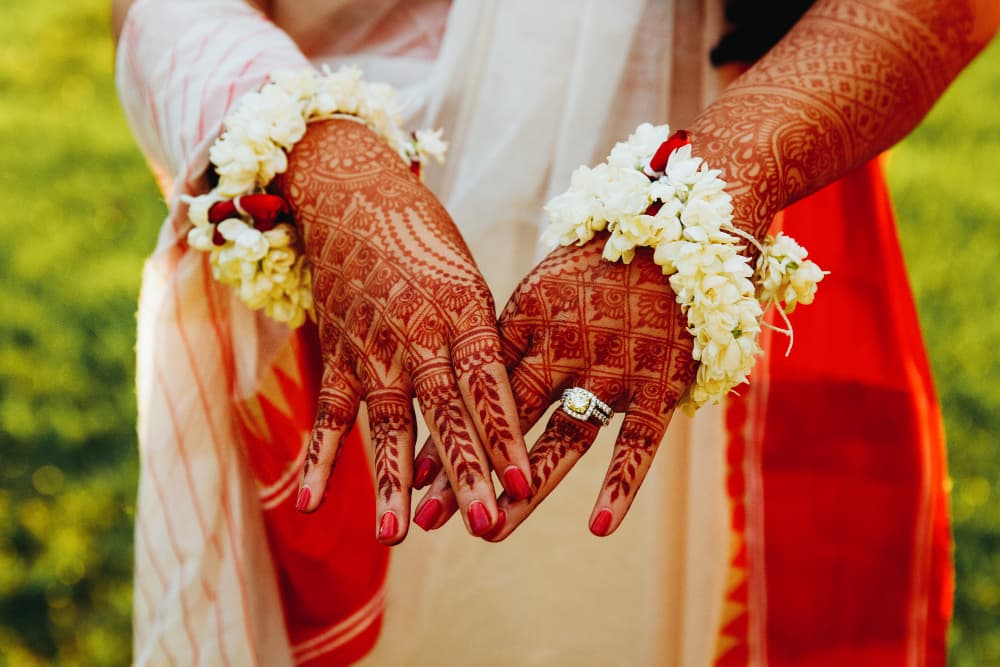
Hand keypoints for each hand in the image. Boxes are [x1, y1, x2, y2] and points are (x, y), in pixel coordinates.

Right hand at [275, 119, 529, 541]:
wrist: (354, 197)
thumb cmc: (426, 240)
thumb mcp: (470, 279)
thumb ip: (484, 342)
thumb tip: (509, 407)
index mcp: (463, 312)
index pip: (488, 384)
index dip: (505, 435)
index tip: (525, 481)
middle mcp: (418, 334)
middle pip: (445, 414)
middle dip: (467, 472)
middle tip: (487, 524)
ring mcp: (373, 348)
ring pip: (387, 422)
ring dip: (394, 480)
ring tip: (399, 534)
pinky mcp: (338, 356)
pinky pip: (329, 414)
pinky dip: (318, 459)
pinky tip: (311, 504)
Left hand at [413, 235, 696, 537]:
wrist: (678, 229)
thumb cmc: (599, 263)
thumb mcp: (543, 289)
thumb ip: (512, 337)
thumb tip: (466, 380)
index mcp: (527, 323)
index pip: (475, 391)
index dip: (445, 433)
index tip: (412, 477)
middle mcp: (562, 349)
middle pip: (506, 422)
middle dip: (466, 471)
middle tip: (428, 519)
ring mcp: (611, 369)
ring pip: (562, 441)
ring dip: (525, 491)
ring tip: (491, 532)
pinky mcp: (658, 385)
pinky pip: (637, 443)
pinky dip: (620, 486)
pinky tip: (598, 527)